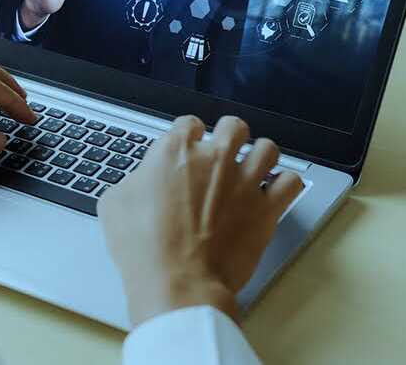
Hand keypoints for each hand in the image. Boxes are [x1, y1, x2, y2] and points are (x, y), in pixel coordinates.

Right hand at [98, 115, 303, 327]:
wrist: (177, 283)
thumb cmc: (144, 247)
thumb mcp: (115, 204)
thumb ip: (135, 181)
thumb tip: (141, 181)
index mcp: (175, 151)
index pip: (188, 123)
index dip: (188, 134)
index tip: (188, 145)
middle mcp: (214, 158)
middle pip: (234, 126)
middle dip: (229, 135)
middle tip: (223, 151)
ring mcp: (244, 182)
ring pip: (267, 148)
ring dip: (260, 155)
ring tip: (253, 167)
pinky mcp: (266, 209)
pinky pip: (290, 182)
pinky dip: (283, 184)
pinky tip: (273, 192)